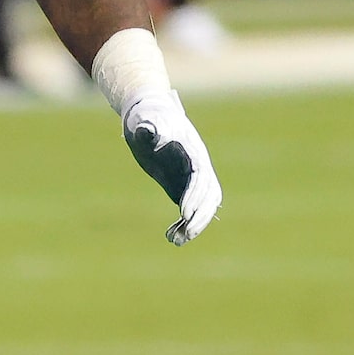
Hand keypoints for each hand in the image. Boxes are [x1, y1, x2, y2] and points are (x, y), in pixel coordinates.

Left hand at [122, 90, 220, 244]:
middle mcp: (198, 165)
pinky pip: (189, 207)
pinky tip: (171, 236)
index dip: (194, 195)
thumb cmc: (146, 115)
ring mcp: (191, 176)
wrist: (146, 113)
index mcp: (193, 150)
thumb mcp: (145, 119)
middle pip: (208, 194)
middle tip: (186, 234)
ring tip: (177, 241)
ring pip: (202, 205)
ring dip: (194, 224)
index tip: (183, 212)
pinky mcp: (181, 184)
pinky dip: (183, 222)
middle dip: (199, 216)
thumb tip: (151, 131)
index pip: (200, 176)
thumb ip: (150, 126)